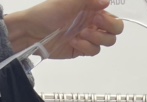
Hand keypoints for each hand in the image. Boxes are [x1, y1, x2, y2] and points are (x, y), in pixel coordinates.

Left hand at [6, 0, 123, 58]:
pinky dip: (85, 47)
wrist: (32, 32)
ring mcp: (87, 38)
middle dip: (106, 32)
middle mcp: (93, 23)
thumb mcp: (68, 2)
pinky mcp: (81, 50)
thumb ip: (88, 0)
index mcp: (92, 9)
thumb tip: (106, 2)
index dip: (110, 21)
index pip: (114, 18)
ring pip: (105, 43)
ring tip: (79, 35)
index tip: (97, 18)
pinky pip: (92, 52)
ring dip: (94, 40)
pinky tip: (74, 42)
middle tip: (90, 28)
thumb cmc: (48, 12)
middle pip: (114, 32)